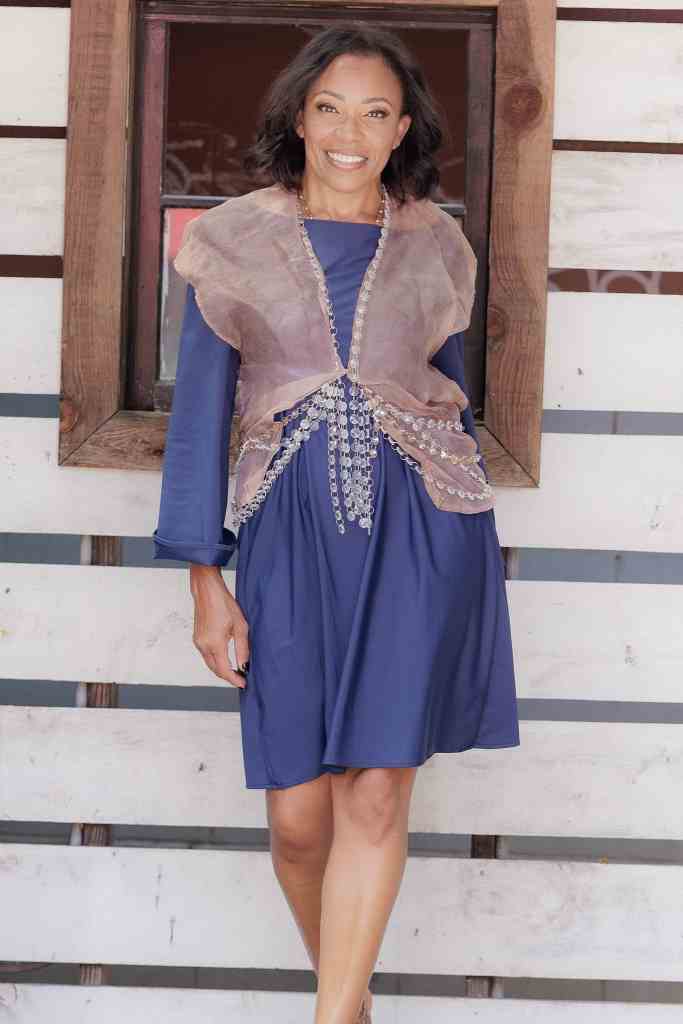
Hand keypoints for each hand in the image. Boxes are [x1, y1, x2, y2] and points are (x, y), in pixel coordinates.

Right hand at [189, 565, 249, 687]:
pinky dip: (215, 661)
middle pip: (215, 670)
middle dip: (228, 677)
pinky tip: (225, 659)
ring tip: (235, 670)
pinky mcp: (197, 638)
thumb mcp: (240, 627)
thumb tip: (245, 665)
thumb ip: (242, 649)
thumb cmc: (224, 604)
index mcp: (214, 643)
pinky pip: (206, 656)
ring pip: (210, 663)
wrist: (207, 591)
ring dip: (221, 669)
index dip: (234, 679)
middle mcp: (203, 645)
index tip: (243, 683)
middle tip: (241, 678)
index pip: (224, 670)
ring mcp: (198, 642)